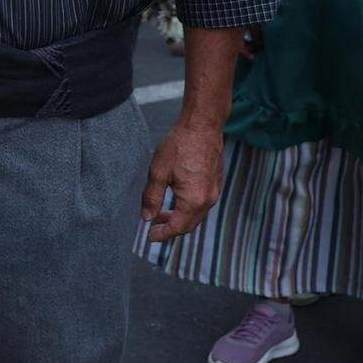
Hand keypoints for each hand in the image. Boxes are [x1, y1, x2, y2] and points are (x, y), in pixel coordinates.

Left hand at [140, 118, 223, 242]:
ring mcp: (215, 192)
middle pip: (189, 225)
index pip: (177, 227)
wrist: (202, 126)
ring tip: (161, 211)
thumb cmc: (179, 146)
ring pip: (196, 215)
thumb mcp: (158, 172)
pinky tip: (175, 199)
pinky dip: (188, 208)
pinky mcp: (216, 183)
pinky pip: (202, 204)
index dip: (162, 234)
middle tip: (153, 226)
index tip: (150, 237)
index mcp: (194, 200)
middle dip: (170, 228)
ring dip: (179, 217)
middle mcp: (208, 200)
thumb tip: (146, 217)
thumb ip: (152, 198)